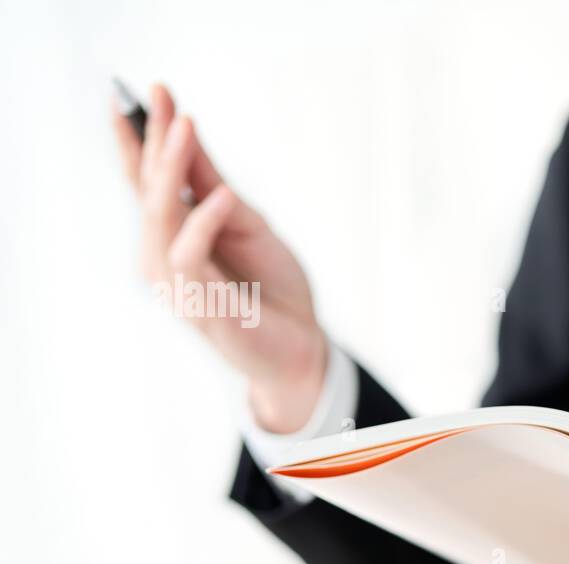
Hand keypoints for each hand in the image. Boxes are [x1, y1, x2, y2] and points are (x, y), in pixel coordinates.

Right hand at [112, 84, 325, 432]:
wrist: (304, 346)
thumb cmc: (273, 287)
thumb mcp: (248, 223)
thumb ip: (213, 184)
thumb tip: (186, 132)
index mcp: (175, 237)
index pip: (146, 180)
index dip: (142, 136)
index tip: (149, 90)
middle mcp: (166, 258)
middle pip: (148, 192)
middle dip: (154, 141)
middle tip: (164, 97)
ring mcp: (178, 284)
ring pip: (160, 218)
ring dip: (170, 170)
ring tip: (186, 125)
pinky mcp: (200, 307)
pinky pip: (188, 257)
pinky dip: (202, 223)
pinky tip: (223, 195)